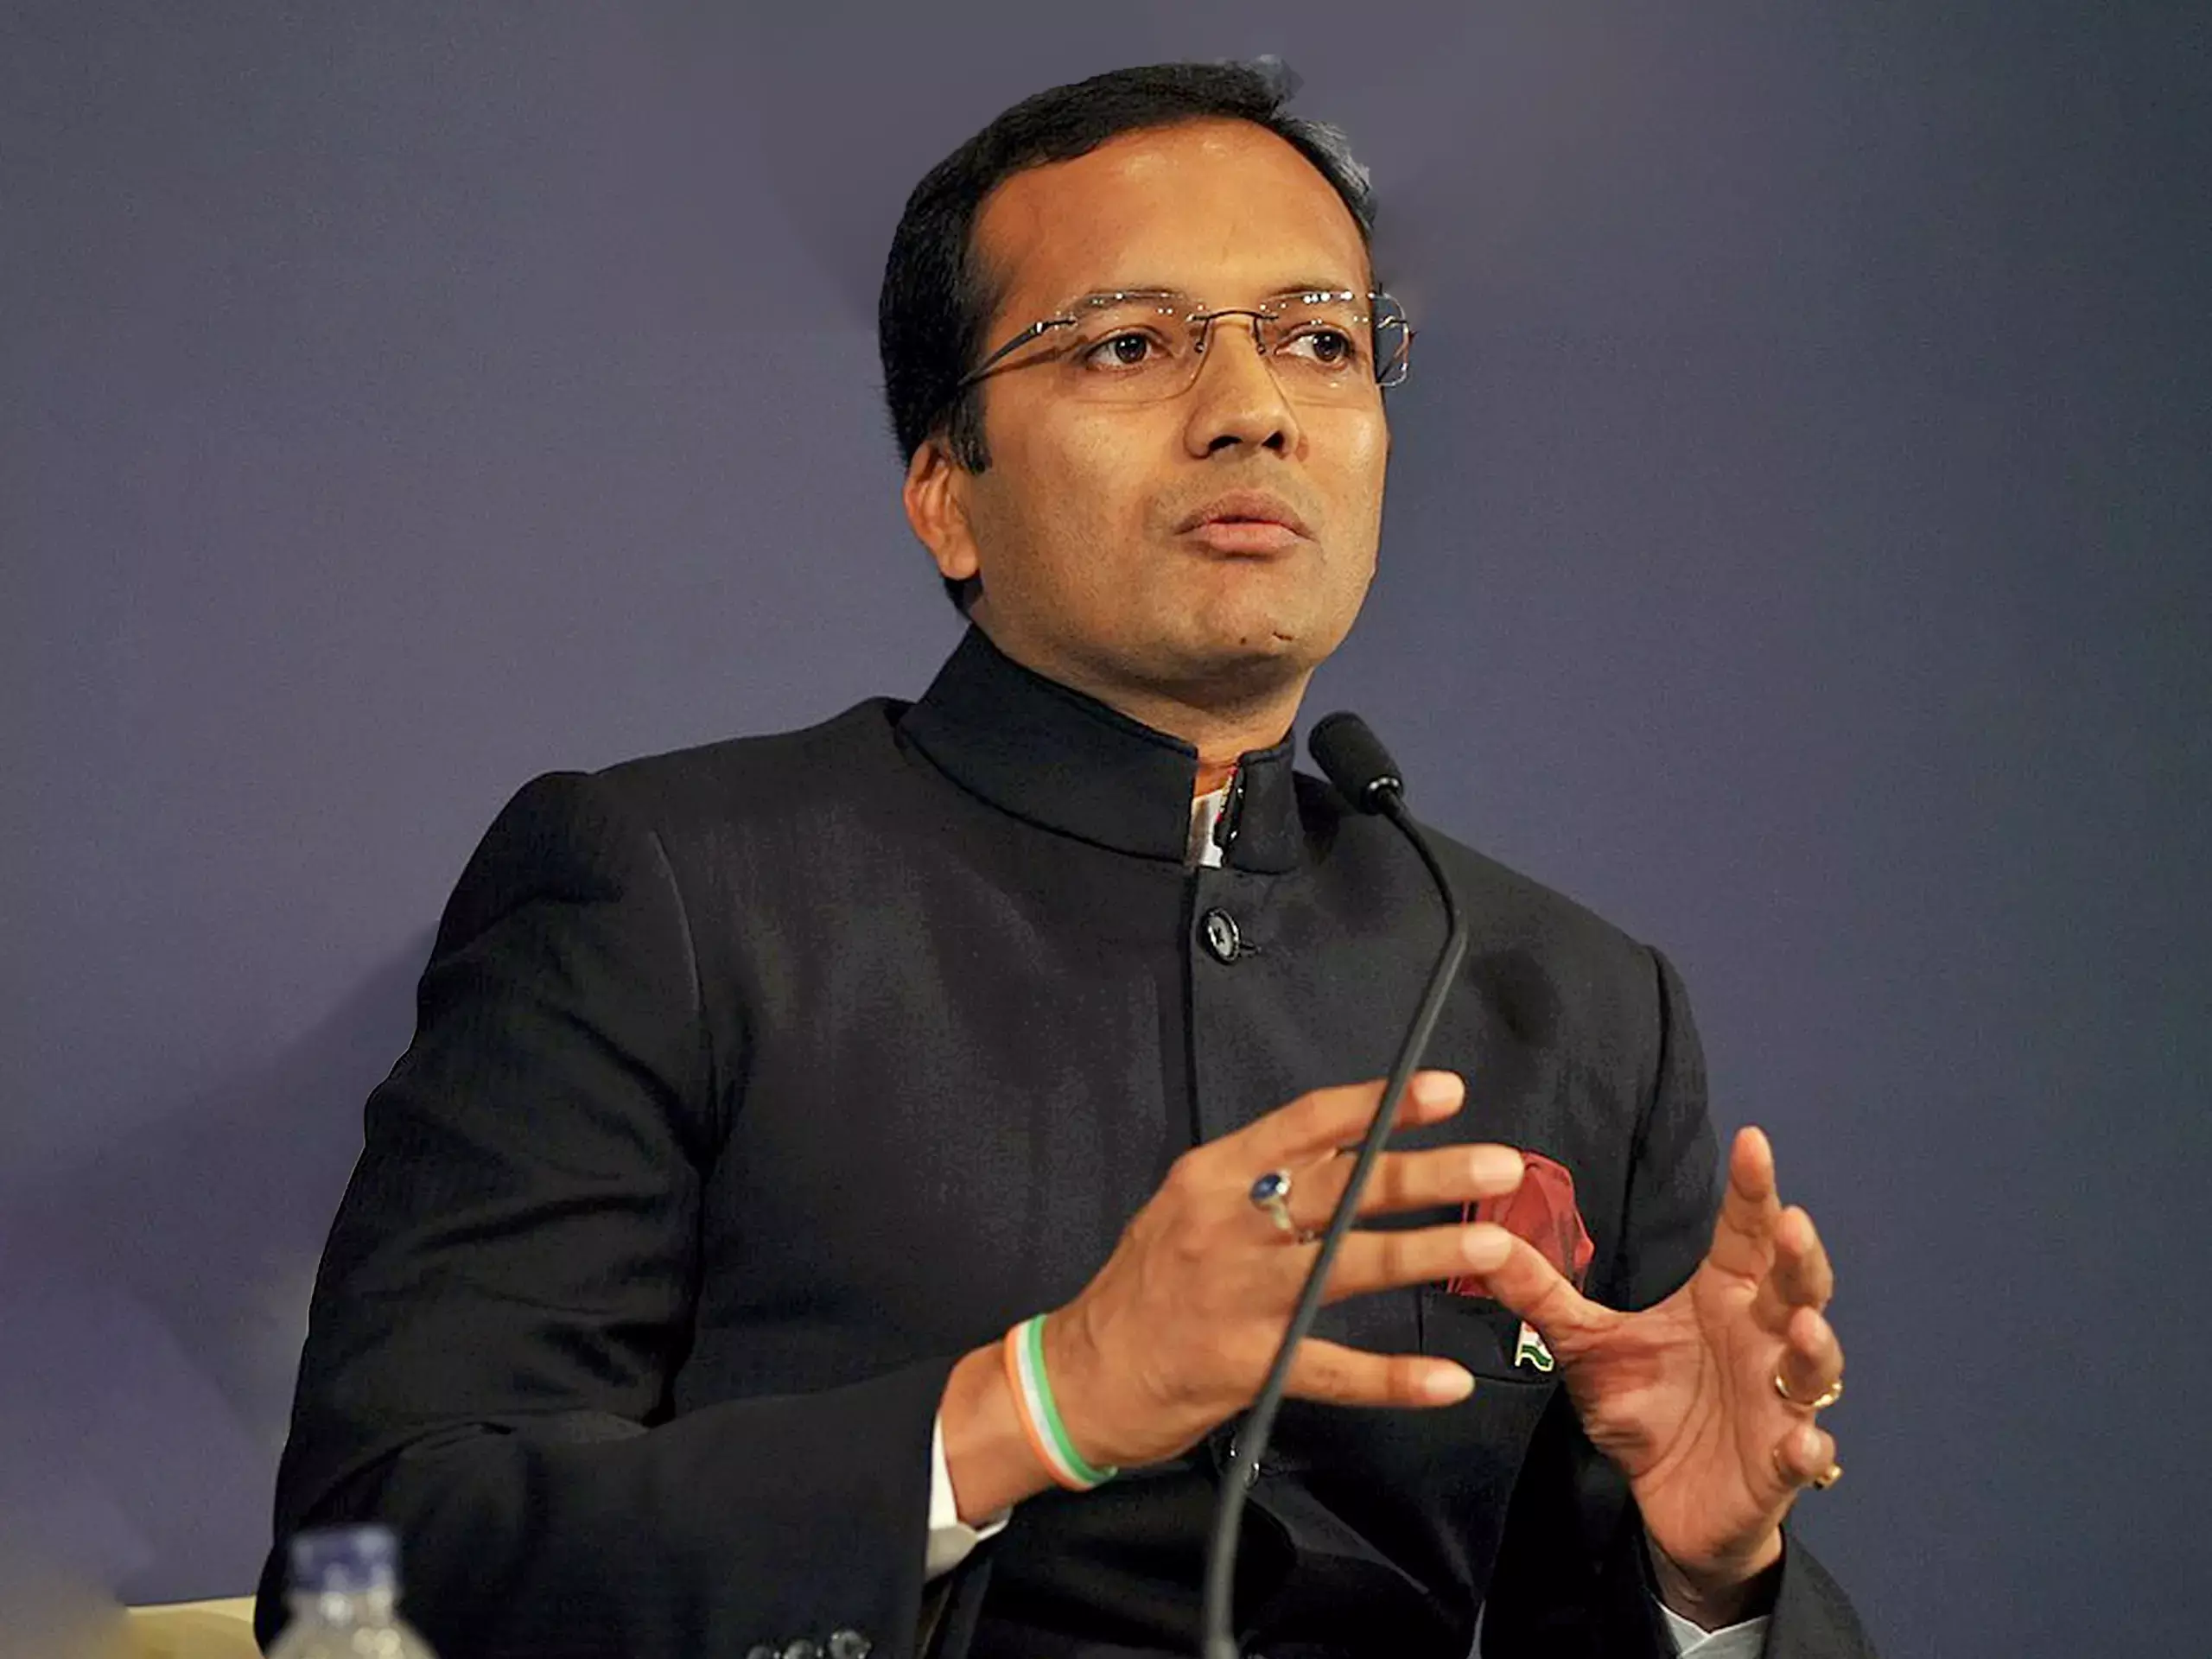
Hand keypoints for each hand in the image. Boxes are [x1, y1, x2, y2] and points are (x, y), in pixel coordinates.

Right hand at [941, 1070, 1530, 1516]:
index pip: (1305, 1126)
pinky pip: (1334, 1369)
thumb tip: (1346, 1146)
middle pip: (1340, 1191)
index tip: (1446, 1091)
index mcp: (1212, 1177)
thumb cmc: (1142, 1288)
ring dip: (1426, 1255)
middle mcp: (1227, 1227)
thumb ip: (1257, 1179)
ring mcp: (1237, 1298)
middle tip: (1500, 1166)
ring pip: (1347, 1268)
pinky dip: (1394, 1377)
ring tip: (1493, 1246)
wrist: (1076, 1377)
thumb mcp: (1186, 1209)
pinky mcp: (1245, 1366)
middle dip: (1427, 1175)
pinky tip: (1447, 1379)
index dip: (1378, 1106)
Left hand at [1468, 1127, 1844, 1623]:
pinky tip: (1800, 1440)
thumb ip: (1543, 1293)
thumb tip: (1483, 1239)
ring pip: (1814, 1364)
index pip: (1742, 1234)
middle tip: (1788, 1224)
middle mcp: (1762, 1338)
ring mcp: (1778, 1400)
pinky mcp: (1779, 1465)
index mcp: (1722, 1298)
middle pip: (1796, 1285)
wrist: (1665, 1503)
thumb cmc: (1644, 1410)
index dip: (1753, 1190)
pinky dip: (1806, 1445)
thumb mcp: (1584, 1345)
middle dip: (1797, 1255)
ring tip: (1799, 1324)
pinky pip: (1803, 1453)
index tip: (1751, 1142)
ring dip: (1813, 1344)